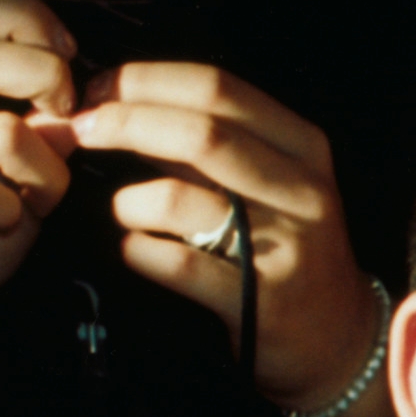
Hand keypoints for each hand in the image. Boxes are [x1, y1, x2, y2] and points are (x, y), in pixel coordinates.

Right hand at [0, 0, 83, 373]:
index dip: (28, 17)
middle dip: (45, 79)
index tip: (71, 59)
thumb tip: (84, 104)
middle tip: (65, 121)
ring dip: (45, 168)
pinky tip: (5, 224)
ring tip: (40, 195)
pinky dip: (10, 212)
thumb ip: (44, 130)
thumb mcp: (16, 171)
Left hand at [75, 60, 376, 406]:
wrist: (336, 335)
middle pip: (201, 133)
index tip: (96, 90)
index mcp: (302, 147)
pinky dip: (137, 251)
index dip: (144, 81)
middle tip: (79, 131)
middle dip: (123, 123)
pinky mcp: (261, 301)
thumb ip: (207, 140)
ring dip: (128, 201)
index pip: (217, 89)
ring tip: (124, 211)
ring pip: (179, 200)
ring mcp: (287, 247)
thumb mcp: (267, 179)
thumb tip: (117, 97)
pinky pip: (173, 263)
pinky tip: (136, 250)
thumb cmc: (286, 244)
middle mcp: (303, 191)